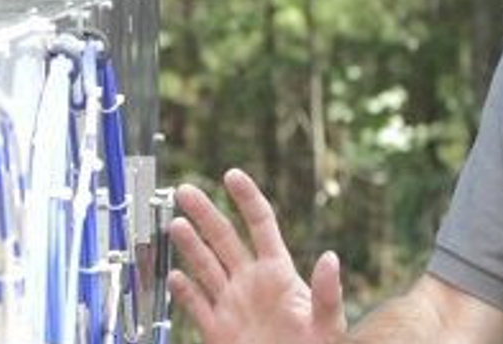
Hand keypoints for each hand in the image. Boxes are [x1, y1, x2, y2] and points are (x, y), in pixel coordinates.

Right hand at [167, 169, 346, 343]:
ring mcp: (232, 304)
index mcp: (278, 273)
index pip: (260, 224)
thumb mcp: (328, 322)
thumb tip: (330, 258)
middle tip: (184, 191)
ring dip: (189, 245)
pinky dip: (183, 292)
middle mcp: (251, 282)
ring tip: (174, 224)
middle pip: (223, 238)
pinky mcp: (217, 330)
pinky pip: (196, 306)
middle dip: (204, 213)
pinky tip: (172, 276)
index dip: (246, 198)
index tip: (232, 175)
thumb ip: (326, 292)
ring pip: (205, 267)